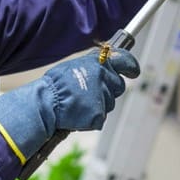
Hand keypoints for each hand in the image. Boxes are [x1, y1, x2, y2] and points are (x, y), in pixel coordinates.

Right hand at [0, 48, 137, 161]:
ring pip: (109, 103)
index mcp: (98, 62)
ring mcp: (103, 96)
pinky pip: (100, 118)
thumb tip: (105, 62)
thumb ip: (92, 65)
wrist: (46, 102)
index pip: (125, 60)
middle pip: (118, 86)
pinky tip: (77, 114)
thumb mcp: (74, 66)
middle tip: (90, 93)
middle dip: (109, 90)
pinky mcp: (99, 114)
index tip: (133, 71)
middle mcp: (104, 77)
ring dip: (97, 104)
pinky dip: (90, 119)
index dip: (131, 66)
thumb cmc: (56, 84)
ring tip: (78, 103)